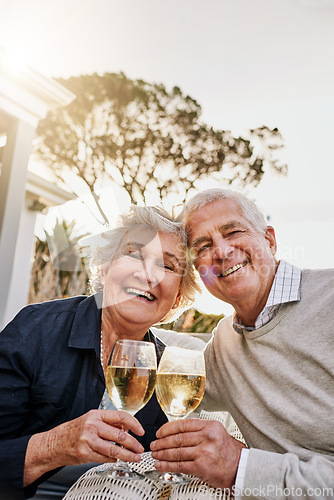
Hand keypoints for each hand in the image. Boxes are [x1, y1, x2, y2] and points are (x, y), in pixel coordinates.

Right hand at [24, 410, 144, 486]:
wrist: (54, 443)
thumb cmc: (74, 431)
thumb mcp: (91, 419)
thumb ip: (108, 422)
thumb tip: (127, 427)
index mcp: (96, 415)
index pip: (121, 416)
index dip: (134, 424)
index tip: (140, 431)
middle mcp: (92, 426)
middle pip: (120, 434)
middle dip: (133, 443)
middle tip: (140, 448)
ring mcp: (88, 440)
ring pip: (114, 449)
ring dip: (127, 454)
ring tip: (134, 457)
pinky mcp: (84, 453)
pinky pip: (104, 458)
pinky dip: (113, 459)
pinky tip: (117, 459)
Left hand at [150, 418, 245, 489]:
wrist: (241, 468)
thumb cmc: (228, 452)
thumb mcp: (217, 433)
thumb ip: (199, 430)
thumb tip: (178, 432)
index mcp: (210, 426)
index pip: (183, 424)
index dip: (167, 429)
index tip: (159, 433)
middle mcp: (207, 437)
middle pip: (177, 438)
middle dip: (162, 442)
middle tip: (154, 445)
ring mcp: (204, 452)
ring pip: (176, 451)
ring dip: (162, 454)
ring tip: (155, 455)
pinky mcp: (201, 467)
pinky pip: (179, 465)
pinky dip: (167, 466)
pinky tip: (161, 465)